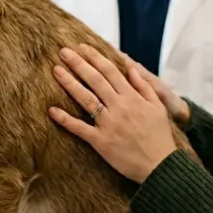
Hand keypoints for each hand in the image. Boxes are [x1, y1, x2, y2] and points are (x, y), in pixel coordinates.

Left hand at [49, 44, 177, 182]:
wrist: (160, 165)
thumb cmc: (159, 136)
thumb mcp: (158, 107)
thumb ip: (144, 87)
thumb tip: (131, 69)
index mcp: (132, 98)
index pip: (110, 71)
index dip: (95, 58)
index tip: (82, 47)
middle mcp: (119, 107)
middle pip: (95, 80)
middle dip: (79, 64)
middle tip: (63, 52)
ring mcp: (108, 124)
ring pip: (86, 99)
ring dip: (70, 83)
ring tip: (56, 70)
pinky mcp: (101, 141)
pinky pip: (80, 129)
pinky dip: (65, 120)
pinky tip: (52, 110)